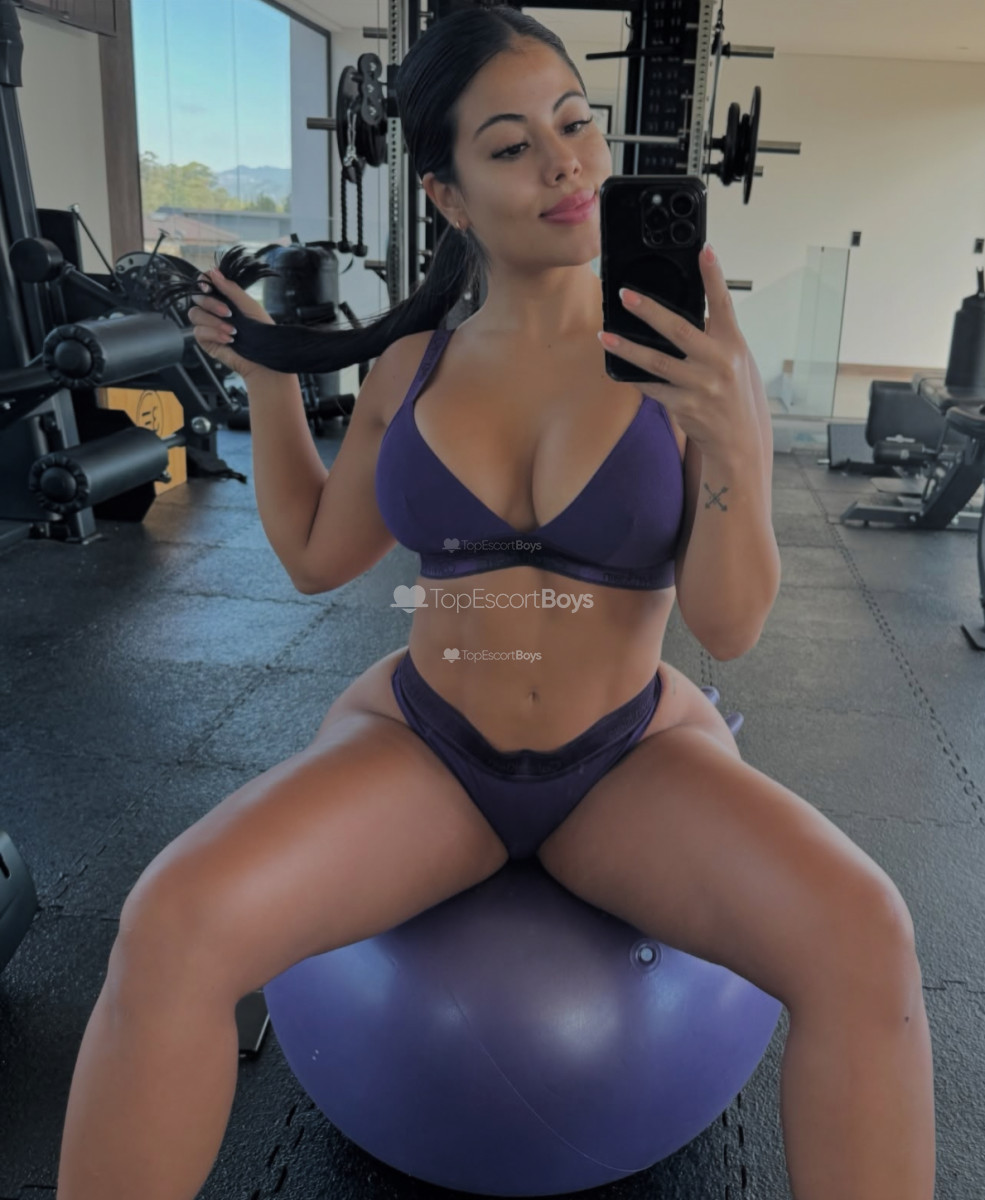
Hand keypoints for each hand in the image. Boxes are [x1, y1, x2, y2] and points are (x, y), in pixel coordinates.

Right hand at [188, 268, 273, 378]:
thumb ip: (230, 289)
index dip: (203, 283)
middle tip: (229, 313)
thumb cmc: (262, 332)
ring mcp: (209, 326)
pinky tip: (228, 339)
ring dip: (214, 321)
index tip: (207, 287)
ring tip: (233, 330)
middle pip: (197, 299)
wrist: (265, 357)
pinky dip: (213, 333)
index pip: (205, 285)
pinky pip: (198, 331)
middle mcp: (214, 311)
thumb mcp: (249, 306)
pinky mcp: (207, 342)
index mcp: (225, 300)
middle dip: (211, 304)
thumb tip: (213, 272)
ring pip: (195, 314)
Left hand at [600, 247, 760, 457]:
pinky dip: (634, 376)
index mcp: (733, 345)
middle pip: (679, 330)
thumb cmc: (736, 393)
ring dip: (627, 348)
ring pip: (656, 362)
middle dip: (649, 311)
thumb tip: (687, 311)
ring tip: (605, 336)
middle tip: (625, 295)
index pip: (723, 303)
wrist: (739, 440)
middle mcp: (718, 363)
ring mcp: (700, 386)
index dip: (714, 276)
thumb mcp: (737, 359)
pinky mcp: (683, 406)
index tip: (705, 250)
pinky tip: (617, 366)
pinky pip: (651, 387)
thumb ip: (716, 336)